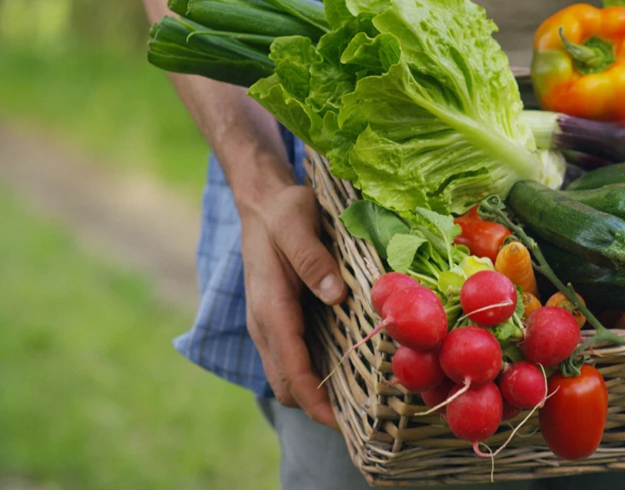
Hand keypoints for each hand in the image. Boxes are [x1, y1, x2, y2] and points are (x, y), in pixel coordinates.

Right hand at [239, 180, 347, 428]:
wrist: (261, 201)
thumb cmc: (282, 210)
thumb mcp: (297, 223)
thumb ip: (311, 258)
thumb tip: (334, 295)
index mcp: (270, 307)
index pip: (291, 370)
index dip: (316, 402)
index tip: (343, 424)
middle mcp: (264, 324)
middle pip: (287, 385)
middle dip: (318, 408)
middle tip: (363, 418)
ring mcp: (268, 324)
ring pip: (287, 376)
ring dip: (315, 394)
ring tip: (358, 402)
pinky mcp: (278, 320)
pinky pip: (292, 359)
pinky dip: (312, 375)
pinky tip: (345, 370)